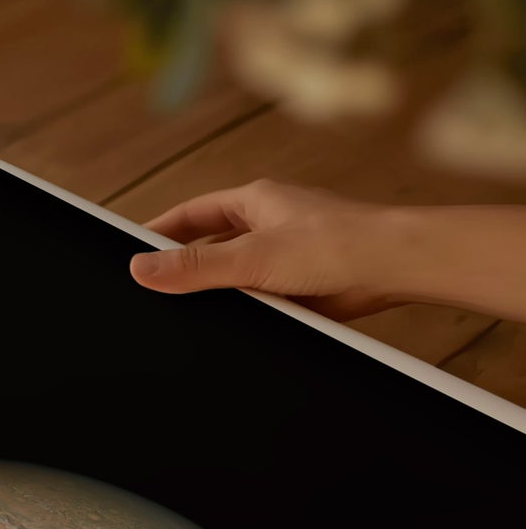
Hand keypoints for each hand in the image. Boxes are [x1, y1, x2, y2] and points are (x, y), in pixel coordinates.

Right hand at [129, 178, 400, 319]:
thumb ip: (194, 266)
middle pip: (208, 245)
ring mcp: (284, 255)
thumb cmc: (338, 244)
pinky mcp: (300, 285)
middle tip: (152, 290)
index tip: (132, 253)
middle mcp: (268, 224)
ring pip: (233, 276)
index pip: (190, 215)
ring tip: (189, 314)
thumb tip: (141, 269)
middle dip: (183, 267)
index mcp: (254, 201)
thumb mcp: (250, 257)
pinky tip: (235, 327)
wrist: (396, 268)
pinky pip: (259, 300)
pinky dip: (245, 312)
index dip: (158, 233)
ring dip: (218, 293)